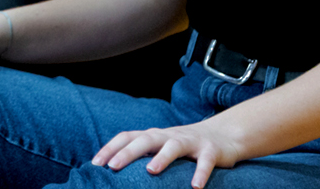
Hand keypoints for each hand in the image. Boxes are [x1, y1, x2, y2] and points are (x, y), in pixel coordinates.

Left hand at [92, 120, 246, 188]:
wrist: (224, 135)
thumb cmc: (185, 146)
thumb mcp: (162, 147)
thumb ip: (143, 155)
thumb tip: (114, 170)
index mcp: (154, 136)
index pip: (127, 137)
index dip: (110, 148)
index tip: (95, 163)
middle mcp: (169, 136)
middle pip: (146, 139)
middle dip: (128, 152)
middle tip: (113, 167)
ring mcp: (190, 141)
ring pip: (174, 146)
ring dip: (162, 158)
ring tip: (151, 171)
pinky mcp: (211, 151)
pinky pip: (205, 161)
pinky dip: (200, 173)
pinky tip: (195, 187)